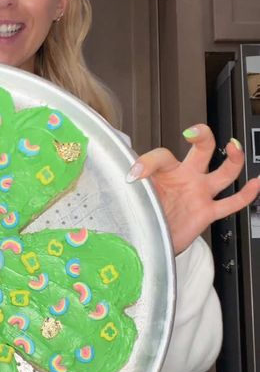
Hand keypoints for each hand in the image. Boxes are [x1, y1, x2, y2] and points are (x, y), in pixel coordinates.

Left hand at [126, 124, 259, 254]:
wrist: (151, 239)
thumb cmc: (144, 213)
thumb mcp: (134, 197)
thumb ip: (132, 187)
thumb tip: (124, 180)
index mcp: (166, 171)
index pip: (162, 156)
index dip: (147, 162)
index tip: (133, 175)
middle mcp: (186, 178)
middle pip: (201, 149)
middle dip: (201, 135)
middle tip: (193, 132)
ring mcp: (199, 193)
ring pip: (224, 172)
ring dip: (233, 158)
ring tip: (233, 147)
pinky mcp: (207, 212)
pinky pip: (231, 203)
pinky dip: (246, 194)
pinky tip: (256, 183)